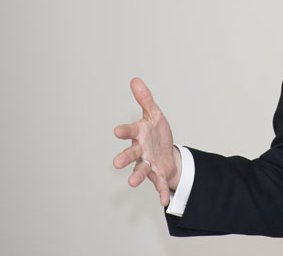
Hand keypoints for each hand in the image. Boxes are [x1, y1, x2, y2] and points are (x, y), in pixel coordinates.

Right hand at [113, 77, 181, 206]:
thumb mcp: (154, 114)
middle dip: (124, 158)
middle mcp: (140, 150)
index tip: (117, 131)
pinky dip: (161, 192)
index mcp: (139, 134)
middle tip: (116, 163)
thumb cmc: (157, 133)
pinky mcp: (158, 174)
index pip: (130, 131)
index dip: (124, 131)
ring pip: (141, 170)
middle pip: (131, 154)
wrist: (166, 152)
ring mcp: (148, 163)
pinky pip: (159, 183)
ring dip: (136, 176)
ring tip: (132, 182)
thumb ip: (145, 99)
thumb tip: (135, 79)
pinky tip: (164, 202)